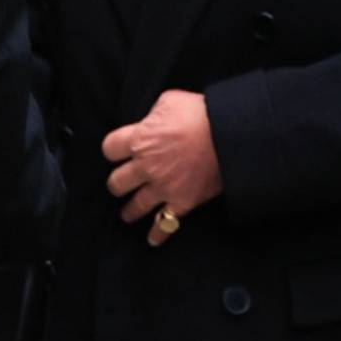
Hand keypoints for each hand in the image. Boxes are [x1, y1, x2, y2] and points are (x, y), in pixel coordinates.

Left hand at [103, 90, 221, 246]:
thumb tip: (151, 121)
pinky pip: (164, 225)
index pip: (109, 149)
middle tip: (122, 184)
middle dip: (118, 183)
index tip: (117, 152)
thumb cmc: (202, 113)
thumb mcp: (171, 100)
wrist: (230, 135)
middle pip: (116, 182)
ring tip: (128, 213)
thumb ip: (154, 114)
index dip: (113, 150)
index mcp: (140, 139)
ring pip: (134, 206)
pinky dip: (157, 234)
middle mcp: (146, 166)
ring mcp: (163, 187)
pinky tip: (152, 240)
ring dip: (130, 210)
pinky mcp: (182, 202)